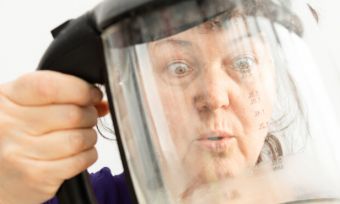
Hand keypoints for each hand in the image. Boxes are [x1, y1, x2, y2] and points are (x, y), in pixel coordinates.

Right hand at [0, 71, 108, 203]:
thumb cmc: (15, 134)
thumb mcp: (26, 105)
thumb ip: (61, 96)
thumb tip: (101, 103)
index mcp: (7, 99)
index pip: (50, 87)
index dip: (80, 89)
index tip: (93, 94)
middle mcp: (9, 125)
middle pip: (72, 114)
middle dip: (90, 115)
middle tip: (87, 118)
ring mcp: (21, 153)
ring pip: (79, 139)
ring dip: (90, 136)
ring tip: (82, 135)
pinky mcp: (36, 177)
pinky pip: (80, 161)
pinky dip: (89, 155)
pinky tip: (79, 152)